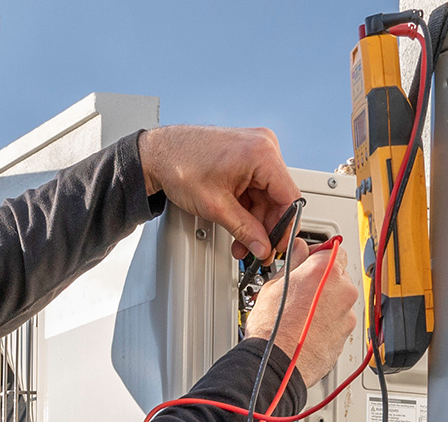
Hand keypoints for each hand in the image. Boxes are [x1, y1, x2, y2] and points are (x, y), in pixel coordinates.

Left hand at [138, 126, 301, 260]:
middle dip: (265, 227)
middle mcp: (263, 146)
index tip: (278, 244)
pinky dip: (247, 207)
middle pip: (277, 197)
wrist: (158, 154)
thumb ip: (245, 230)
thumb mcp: (216, 207)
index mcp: (262, 153)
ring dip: (254, 221)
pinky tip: (238, 223)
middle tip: (257, 249)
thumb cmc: (179, 165)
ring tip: (241, 241)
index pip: (289, 196)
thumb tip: (263, 246)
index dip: (285, 226)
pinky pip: (255, 186)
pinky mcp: (245, 155)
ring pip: (266, 195)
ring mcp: (254, 149)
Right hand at [244, 240, 358, 386]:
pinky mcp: (347, 334)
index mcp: (324, 270)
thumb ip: (293, 262)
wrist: (279, 364)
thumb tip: (299, 251)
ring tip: (301, 313)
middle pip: (338, 275)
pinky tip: (307, 328)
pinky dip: (327, 321)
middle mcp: (342, 290)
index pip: (334, 248)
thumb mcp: (274, 284)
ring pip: (339, 299)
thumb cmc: (273, 328)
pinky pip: (339, 320)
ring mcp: (347, 314)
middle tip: (300, 289)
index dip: (319, 253)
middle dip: (322, 279)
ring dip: (325, 302)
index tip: (309, 259)